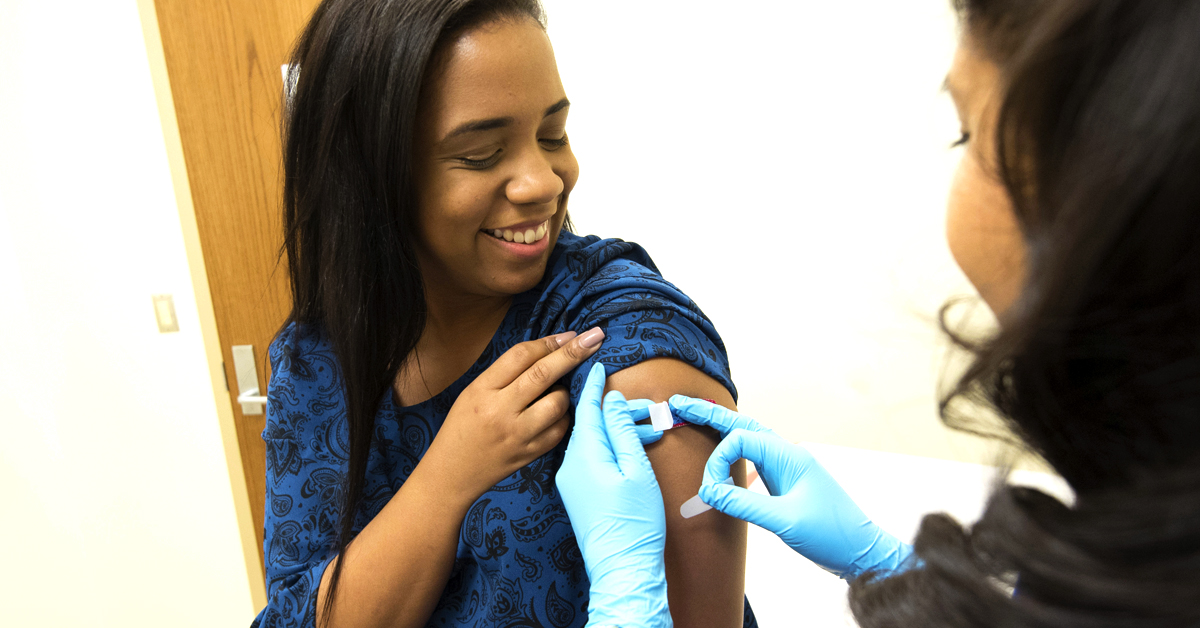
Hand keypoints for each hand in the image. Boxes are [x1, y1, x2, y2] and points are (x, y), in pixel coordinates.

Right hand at [422, 329, 603, 505]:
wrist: (452, 473)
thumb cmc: (463, 426)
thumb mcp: (474, 392)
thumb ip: (506, 373)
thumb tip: (550, 350)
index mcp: (482, 390)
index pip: (521, 356)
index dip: (549, 342)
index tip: (570, 334)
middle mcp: (500, 411)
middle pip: (543, 374)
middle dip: (574, 352)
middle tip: (595, 336)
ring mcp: (517, 435)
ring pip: (557, 403)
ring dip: (565, 392)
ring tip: (555, 392)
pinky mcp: (530, 454)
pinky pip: (560, 429)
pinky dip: (564, 417)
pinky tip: (556, 414)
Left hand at [557, 363, 671, 627]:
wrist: (622, 568)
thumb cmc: (635, 522)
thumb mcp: (635, 469)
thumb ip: (621, 430)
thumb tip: (611, 400)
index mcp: (584, 454)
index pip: (585, 407)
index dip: (594, 383)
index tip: (598, 361)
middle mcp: (570, 464)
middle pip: (592, 423)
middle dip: (618, 410)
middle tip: (649, 407)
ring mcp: (572, 480)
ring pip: (594, 441)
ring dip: (619, 430)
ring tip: (651, 428)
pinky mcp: (578, 493)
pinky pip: (592, 458)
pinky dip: (612, 447)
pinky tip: (633, 448)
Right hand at [669, 397, 912, 580]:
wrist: (862, 551)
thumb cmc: (831, 535)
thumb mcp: (785, 521)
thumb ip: (744, 504)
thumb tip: (709, 492)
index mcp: (789, 456)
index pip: (740, 441)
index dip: (718, 461)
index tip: (710, 490)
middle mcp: (787, 455)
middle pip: (742, 426)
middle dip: (710, 415)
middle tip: (678, 404)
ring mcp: (787, 468)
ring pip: (748, 439)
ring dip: (721, 430)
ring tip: (694, 417)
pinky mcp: (786, 482)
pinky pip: (754, 459)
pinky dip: (733, 452)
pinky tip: (722, 453)